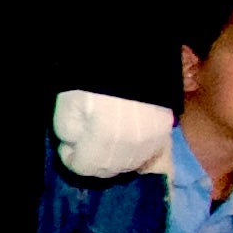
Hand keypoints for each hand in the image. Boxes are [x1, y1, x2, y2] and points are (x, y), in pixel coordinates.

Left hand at [52, 89, 177, 180]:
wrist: (128, 62)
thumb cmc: (91, 84)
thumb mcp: (67, 108)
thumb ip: (68, 135)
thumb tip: (76, 147)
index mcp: (106, 140)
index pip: (84, 168)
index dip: (70, 158)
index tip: (67, 146)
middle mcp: (132, 146)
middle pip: (108, 170)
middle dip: (91, 161)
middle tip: (84, 144)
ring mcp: (152, 140)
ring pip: (129, 164)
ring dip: (113, 159)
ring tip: (104, 142)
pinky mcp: (165, 131)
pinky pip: (147, 152)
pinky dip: (133, 151)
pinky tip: (124, 140)